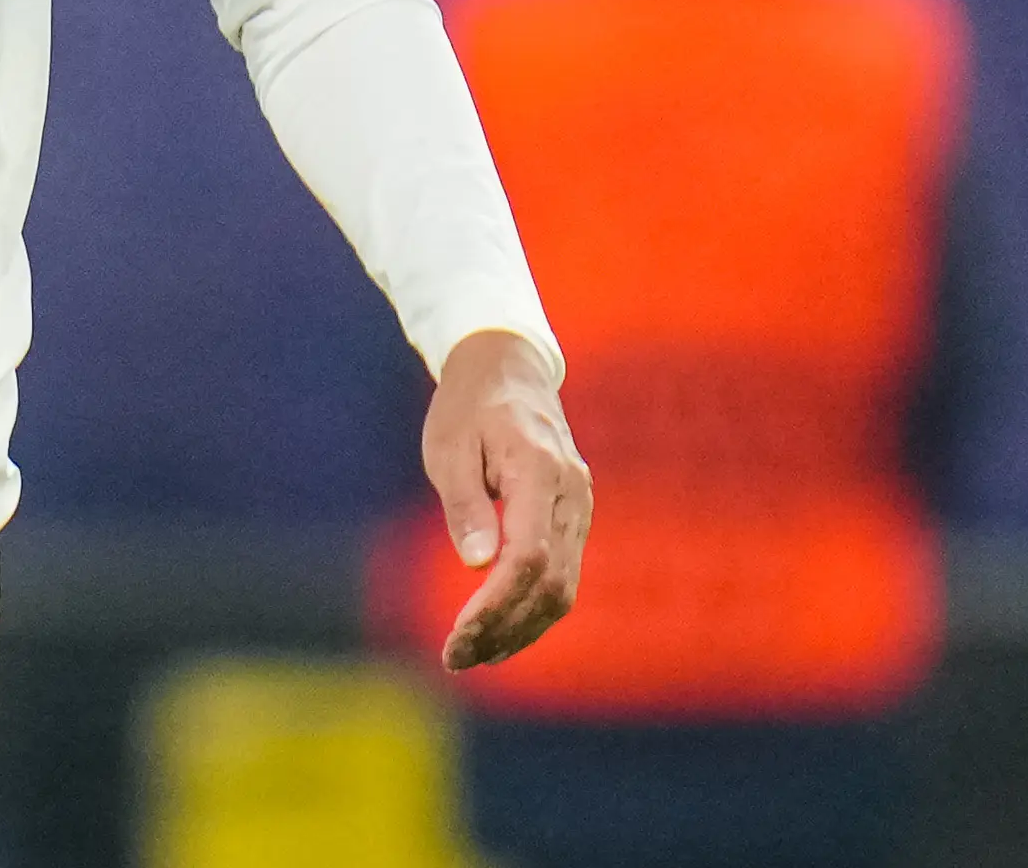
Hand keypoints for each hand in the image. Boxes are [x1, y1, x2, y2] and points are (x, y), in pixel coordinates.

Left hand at [422, 329, 590, 670]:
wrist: (507, 367)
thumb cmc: (468, 405)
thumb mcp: (448, 445)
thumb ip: (464, 504)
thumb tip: (478, 566)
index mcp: (538, 469)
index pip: (528, 558)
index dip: (495, 607)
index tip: (457, 637)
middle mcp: (570, 492)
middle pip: (552, 584)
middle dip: (506, 630)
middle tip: (456, 658)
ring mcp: (579, 505)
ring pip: (564, 588)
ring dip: (521, 629)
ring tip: (472, 654)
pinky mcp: (575, 515)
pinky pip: (563, 574)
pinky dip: (532, 609)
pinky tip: (498, 629)